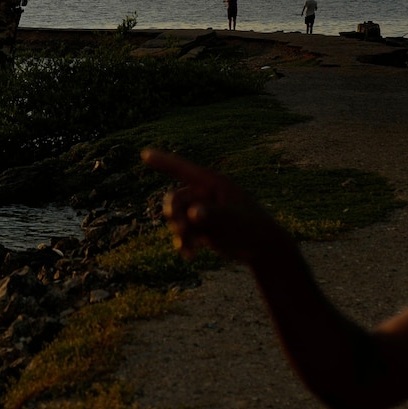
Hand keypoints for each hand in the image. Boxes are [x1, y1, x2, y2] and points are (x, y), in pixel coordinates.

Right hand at [143, 149, 295, 263]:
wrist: (263, 247)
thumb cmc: (252, 228)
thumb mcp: (233, 220)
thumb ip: (212, 214)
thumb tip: (193, 213)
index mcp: (213, 184)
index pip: (183, 170)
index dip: (163, 162)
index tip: (144, 154)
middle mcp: (204, 194)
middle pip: (175, 199)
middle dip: (173, 216)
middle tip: (181, 231)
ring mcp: (202, 210)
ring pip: (176, 219)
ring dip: (180, 234)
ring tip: (190, 251)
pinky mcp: (202, 226)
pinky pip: (183, 232)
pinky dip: (184, 243)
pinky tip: (190, 255)